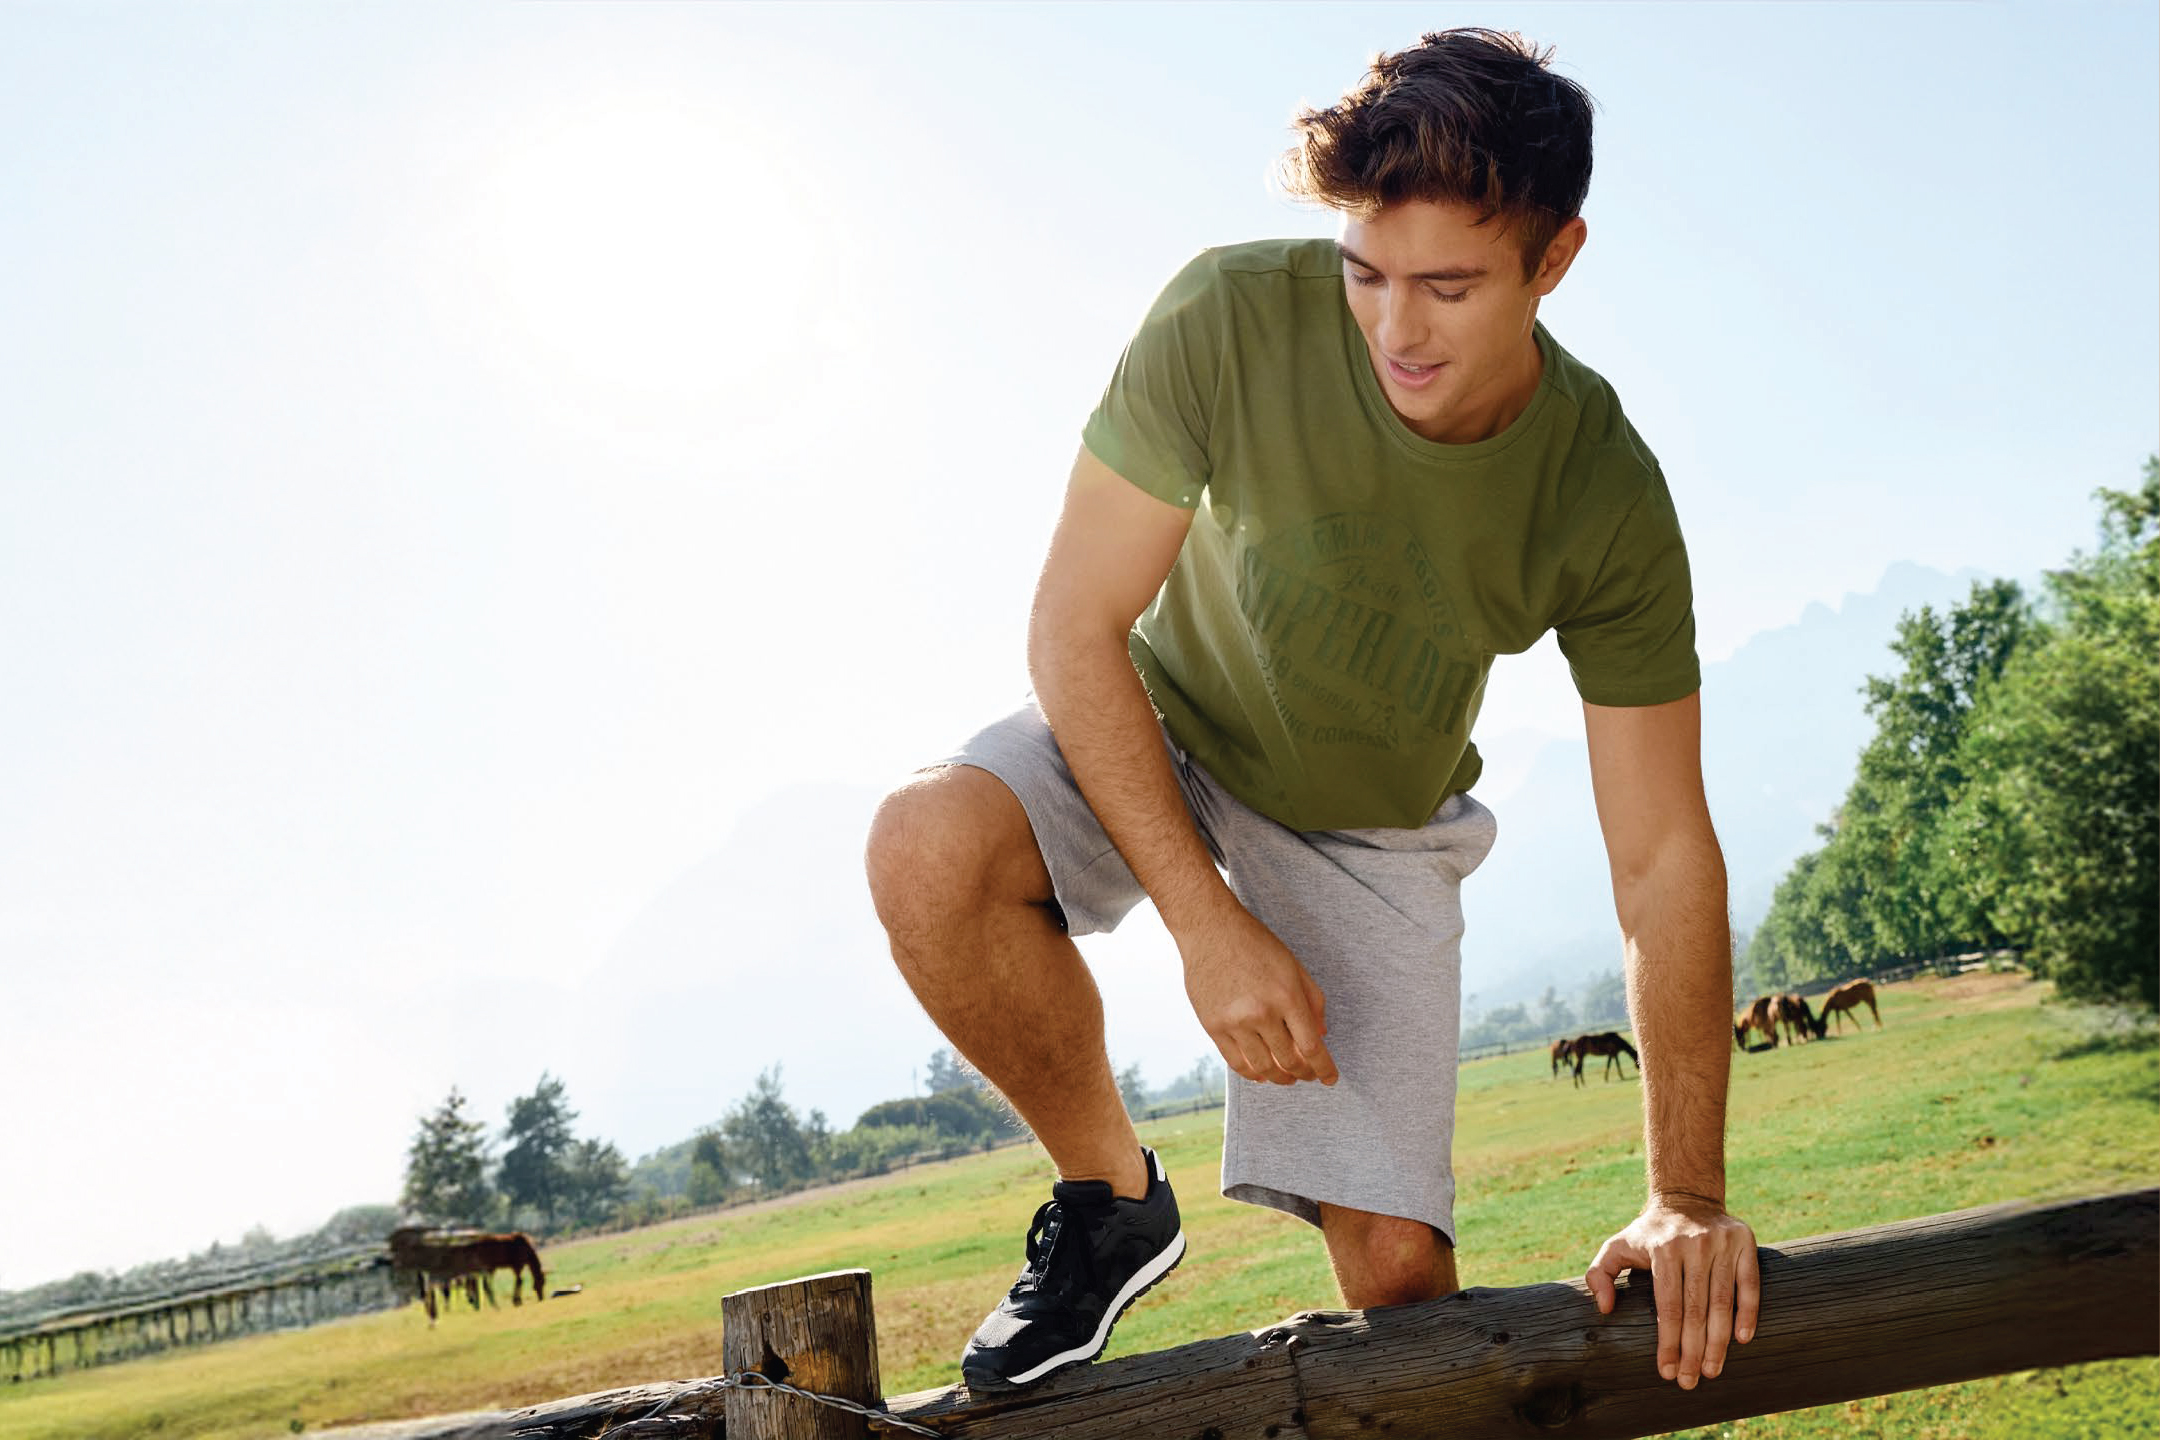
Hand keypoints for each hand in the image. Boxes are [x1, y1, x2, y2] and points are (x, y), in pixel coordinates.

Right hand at [1176, 901, 1337, 1086]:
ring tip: (1287, 1077)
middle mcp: (1261, 1013)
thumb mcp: (1294, 966)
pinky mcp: (1213, 1026)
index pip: (1311, 1047)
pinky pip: (1235, 1062)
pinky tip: (1261, 1074)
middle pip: (1289, 1061)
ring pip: (1262, 1067)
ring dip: (1279, 1078)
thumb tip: (1321, 1036)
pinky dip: (1252, 1074)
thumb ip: (1312, 1001)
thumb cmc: (1256, 944)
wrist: (1211, 929)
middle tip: (1309, 1075)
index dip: (1324, 1068)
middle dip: (1304, 1074)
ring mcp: (1234, 1022)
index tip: (1330, 1078)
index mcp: (1286, 996)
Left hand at [1585, 1195, 1759, 1388]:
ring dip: (1719, 1342)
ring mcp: (1722, 1244)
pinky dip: (1747, 1313)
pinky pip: (1749, 1284)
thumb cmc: (1649, 1234)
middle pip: (1696, 1309)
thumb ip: (1599, 1274)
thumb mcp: (1616, 1246)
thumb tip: (1604, 1308)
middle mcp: (1694, 1245)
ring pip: (1722, 1302)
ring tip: (1712, 1371)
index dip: (1668, 1342)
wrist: (1686, 1199)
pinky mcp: (1745, 1243)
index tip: (1667, 1371)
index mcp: (1663, 1249)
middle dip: (1693, 1351)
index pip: (1668, 1306)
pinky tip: (1741, 1340)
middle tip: (1691, 1381)